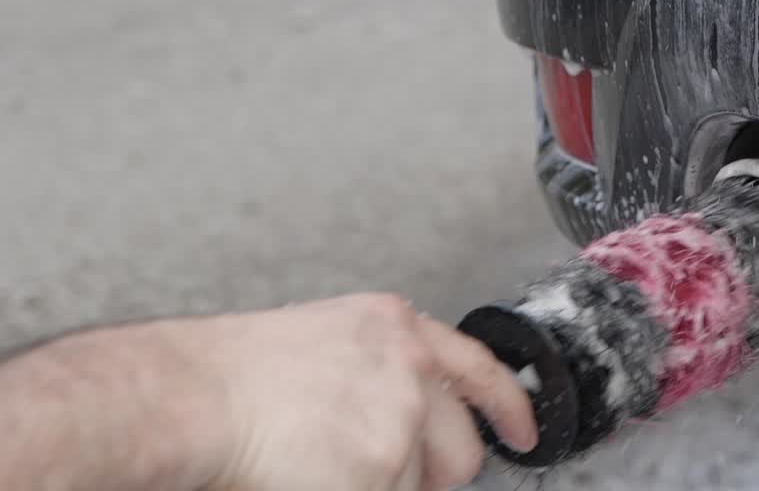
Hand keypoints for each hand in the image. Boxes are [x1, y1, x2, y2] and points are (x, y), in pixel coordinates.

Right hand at [198, 294, 537, 490]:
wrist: (189, 397)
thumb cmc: (229, 374)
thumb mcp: (327, 341)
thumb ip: (382, 370)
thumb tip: (414, 416)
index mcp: (395, 329)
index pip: (479, 369)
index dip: (510, 408)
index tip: (524, 432)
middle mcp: (410, 371)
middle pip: (464, 449)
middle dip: (433, 474)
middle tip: (378, 474)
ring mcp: (401, 424)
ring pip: (420, 488)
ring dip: (385, 488)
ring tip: (320, 471)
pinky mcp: (382, 475)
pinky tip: (311, 480)